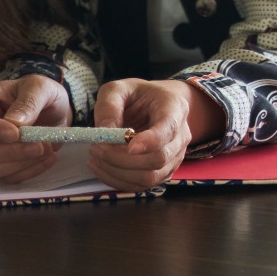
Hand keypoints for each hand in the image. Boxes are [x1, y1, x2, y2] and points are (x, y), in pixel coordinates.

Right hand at [0, 76, 71, 183]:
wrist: (56, 109)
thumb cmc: (40, 93)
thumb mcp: (40, 87)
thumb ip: (28, 102)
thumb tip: (15, 123)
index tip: (14, 133)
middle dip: (6, 152)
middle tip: (38, 146)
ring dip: (17, 165)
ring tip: (46, 149)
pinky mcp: (1, 167)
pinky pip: (7, 178)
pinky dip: (29, 171)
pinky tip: (49, 157)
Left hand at [88, 78, 222, 190]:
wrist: (154, 106)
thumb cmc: (138, 95)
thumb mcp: (118, 89)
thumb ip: (109, 106)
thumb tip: (104, 134)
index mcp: (174, 109)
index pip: (168, 130)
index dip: (150, 141)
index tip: (128, 146)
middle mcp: (181, 136)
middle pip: (158, 159)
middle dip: (121, 159)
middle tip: (95, 148)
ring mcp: (175, 157)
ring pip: (149, 177)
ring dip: (117, 172)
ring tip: (96, 158)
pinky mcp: (163, 172)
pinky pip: (142, 185)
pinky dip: (118, 181)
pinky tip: (102, 167)